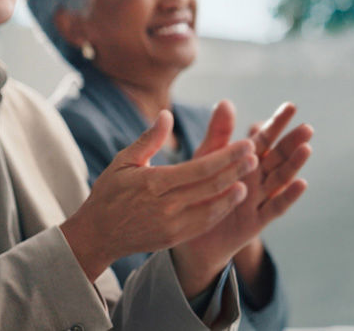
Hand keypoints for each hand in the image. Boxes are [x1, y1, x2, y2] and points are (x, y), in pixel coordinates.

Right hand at [58, 109, 258, 287]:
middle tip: (255, 156)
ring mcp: (172, 224)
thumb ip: (148, 139)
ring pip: (213, 207)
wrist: (98, 234)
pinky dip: (221, 210)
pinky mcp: (175, 238)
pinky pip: (205, 223)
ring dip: (234, 192)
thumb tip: (167, 115)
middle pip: (212, 185)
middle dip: (237, 170)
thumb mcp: (123, 162)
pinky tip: (232, 198)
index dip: (227, 156)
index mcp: (153, 182)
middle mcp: (166, 205)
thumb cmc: (109, 193)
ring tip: (250, 178)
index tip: (245, 144)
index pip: (200, 167)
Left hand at [172, 101, 311, 296]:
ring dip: (294, 164)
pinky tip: (301, 183)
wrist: (189, 235)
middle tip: (306, 128)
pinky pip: (275, 207)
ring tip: (306, 148)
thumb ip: (218, 134)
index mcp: (243, 161)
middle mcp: (256, 178)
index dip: (276, 123)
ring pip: (280, 179)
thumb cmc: (198, 192)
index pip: (263, 139)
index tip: (291, 106)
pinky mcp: (257, 221)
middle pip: (277, 157)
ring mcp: (259, 199)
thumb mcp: (206, 160)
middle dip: (292, 143)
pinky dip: (289, 196)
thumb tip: (226, 101)